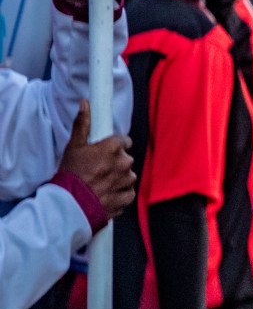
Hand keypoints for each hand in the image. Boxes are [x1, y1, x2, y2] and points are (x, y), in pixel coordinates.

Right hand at [58, 100, 134, 216]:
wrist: (68, 205)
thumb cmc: (70, 174)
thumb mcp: (73, 146)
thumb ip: (82, 124)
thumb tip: (86, 103)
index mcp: (113, 147)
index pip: (124, 141)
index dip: (114, 147)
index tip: (103, 154)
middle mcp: (124, 162)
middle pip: (125, 159)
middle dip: (115, 164)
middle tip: (97, 171)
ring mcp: (126, 180)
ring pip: (127, 176)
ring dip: (118, 180)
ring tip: (99, 184)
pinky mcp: (127, 197)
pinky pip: (128, 193)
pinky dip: (120, 195)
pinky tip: (106, 195)